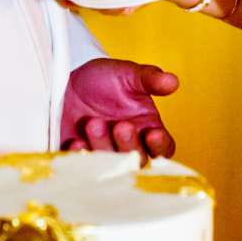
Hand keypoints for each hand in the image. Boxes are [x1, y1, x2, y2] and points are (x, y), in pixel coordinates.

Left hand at [60, 60, 179, 156]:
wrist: (68, 82)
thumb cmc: (105, 80)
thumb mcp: (127, 74)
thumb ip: (149, 78)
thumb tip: (172, 81)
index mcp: (147, 129)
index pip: (164, 148)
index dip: (160, 146)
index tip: (153, 134)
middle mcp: (127, 147)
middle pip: (136, 160)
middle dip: (129, 145)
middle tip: (120, 126)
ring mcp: (104, 154)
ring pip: (110, 165)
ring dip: (103, 146)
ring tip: (93, 123)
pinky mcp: (80, 158)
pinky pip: (81, 166)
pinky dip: (79, 155)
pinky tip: (76, 141)